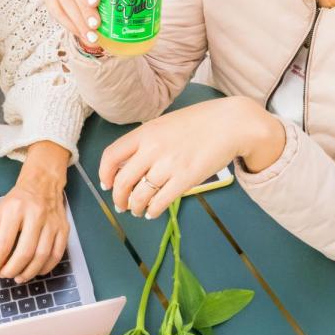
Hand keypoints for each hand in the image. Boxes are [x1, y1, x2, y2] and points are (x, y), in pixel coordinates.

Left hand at [0, 142, 70, 282]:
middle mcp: (35, 215)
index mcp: (15, 210)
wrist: (42, 184)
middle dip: (12, 270)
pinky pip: (57, 254)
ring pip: (42, 256)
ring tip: (18, 277)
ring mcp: (52, 222)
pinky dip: (45, 268)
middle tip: (4, 276)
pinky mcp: (64, 228)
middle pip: (25, 252)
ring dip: (29, 272)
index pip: (4, 243)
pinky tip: (36, 271)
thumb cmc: (17, 201)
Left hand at [99, 97, 283, 219]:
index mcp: (145, 132)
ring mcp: (169, 164)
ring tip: (137, 210)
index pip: (112, 155)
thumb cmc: (199, 123)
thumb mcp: (165, 124)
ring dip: (135, 207)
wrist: (230, 124)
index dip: (105, 174)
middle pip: (123, 181)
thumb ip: (146, 141)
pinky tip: (152, 212)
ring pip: (140, 195)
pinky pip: (160, 202)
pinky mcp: (186, 179)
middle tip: (121, 205)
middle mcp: (153, 149)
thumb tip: (130, 165)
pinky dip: (152, 211)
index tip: (106, 184)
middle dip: (119, 198)